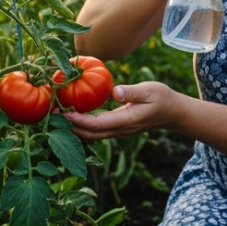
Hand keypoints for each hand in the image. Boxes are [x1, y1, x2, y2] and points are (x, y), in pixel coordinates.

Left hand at [63, 81, 181, 141]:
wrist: (173, 113)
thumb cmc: (163, 98)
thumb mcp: (150, 90)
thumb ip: (132, 91)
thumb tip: (114, 92)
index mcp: (126, 122)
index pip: (98, 125)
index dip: (78, 121)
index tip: (63, 113)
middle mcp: (120, 130)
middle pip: (89, 134)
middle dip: (70, 127)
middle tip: (52, 115)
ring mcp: (118, 131)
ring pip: (91, 135)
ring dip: (74, 128)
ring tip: (58, 115)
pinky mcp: (117, 128)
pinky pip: (96, 130)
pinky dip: (82, 125)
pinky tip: (74, 114)